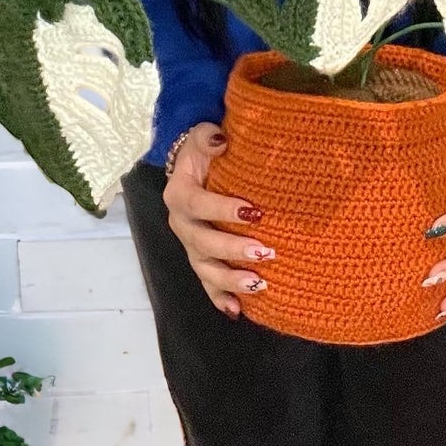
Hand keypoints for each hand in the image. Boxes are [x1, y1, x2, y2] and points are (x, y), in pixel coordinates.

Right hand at [162, 122, 274, 319]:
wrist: (192, 165)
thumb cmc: (203, 150)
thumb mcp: (202, 134)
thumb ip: (208, 136)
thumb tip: (220, 141)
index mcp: (179, 193)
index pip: (198, 204)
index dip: (223, 209)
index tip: (254, 212)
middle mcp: (181, 223)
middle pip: (202, 243)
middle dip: (233, 250)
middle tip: (266, 252)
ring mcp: (190, 244)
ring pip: (205, 269)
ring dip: (230, 279)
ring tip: (258, 283)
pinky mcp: (199, 258)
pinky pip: (206, 283)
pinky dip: (220, 298)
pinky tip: (236, 311)